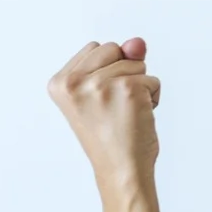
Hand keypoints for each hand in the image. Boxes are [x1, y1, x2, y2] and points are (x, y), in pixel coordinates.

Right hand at [48, 36, 161, 186]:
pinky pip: (152, 79)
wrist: (121, 169)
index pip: (95, 48)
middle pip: (113, 48)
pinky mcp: (129, 89)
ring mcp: (101, 84)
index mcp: (59, 82)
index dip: (105, 72)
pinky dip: (153, 97)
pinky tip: (138, 117)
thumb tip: (137, 42)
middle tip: (113, 107)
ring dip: (139, 86)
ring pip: (136, 63)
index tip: (98, 102)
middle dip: (122, 72)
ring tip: (124, 113)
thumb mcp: (102, 92)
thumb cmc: (110, 135)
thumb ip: (117, 59)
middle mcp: (74, 81)